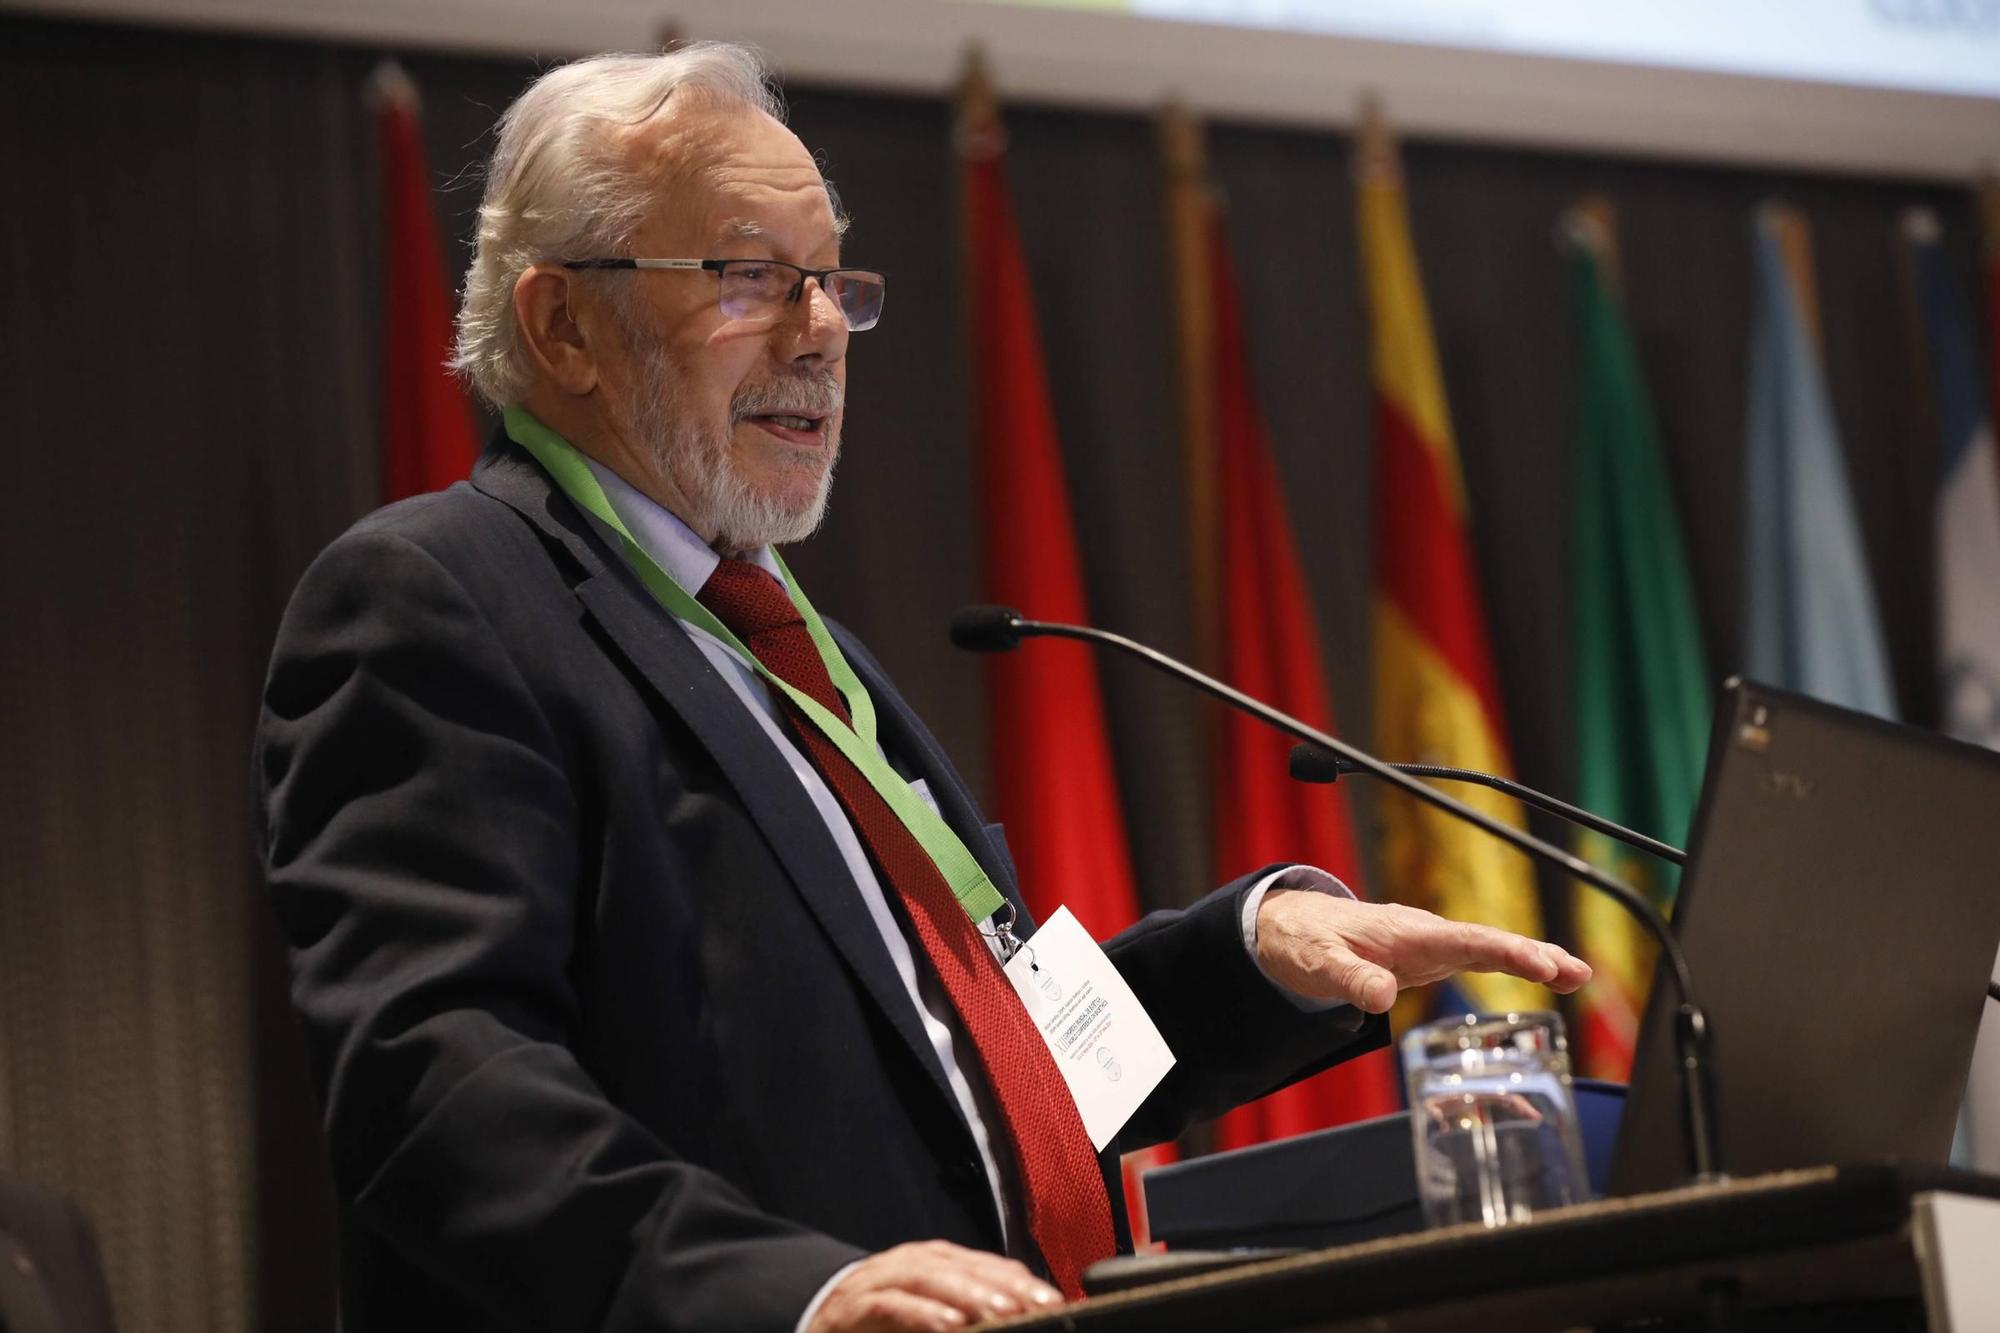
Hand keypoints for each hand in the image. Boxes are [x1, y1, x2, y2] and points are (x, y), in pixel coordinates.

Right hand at [806, 1241, 1063, 1331]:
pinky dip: (921, 1314)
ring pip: (931, 1277)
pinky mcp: (856, 1306)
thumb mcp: (932, 1312)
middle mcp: (912, 1262)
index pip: (987, 1264)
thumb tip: (1016, 1316)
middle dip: (1004, 1286)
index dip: (1022, 1281)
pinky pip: (892, 1306)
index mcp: (936, 1262)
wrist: (819, 1318)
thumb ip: (968, 1312)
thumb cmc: (883, 1320)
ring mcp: (882, 1279)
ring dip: (968, 1294)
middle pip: (965, 1266)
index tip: (1055, 1301)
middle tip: (1039, 1305)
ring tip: (1001, 1313)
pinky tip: (948, 1325)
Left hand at [1256, 891, 1589, 1012]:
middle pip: (1489, 943)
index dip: (1506, 951)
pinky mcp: (1427, 957)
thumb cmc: (1303, 941)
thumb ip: (1350, 978)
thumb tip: (1381, 996)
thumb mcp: (1318, 963)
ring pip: (1489, 949)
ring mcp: (1429, 945)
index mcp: (1406, 932)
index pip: (1465, 940)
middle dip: (1535, 955)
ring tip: (1577, 975)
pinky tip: (1540, 976)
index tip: (1541, 963)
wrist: (1288, 927)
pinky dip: (1511, 965)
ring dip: (1533, 959)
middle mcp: (1425, 935)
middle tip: (1578, 972)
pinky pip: (1477, 959)